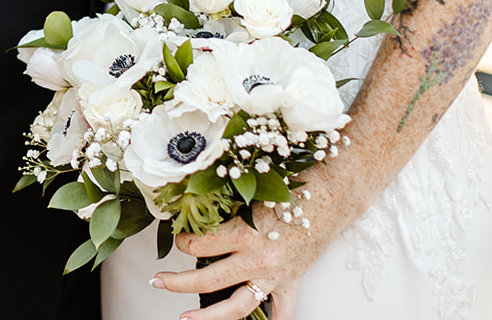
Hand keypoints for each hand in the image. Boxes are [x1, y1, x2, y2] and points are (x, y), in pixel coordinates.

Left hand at [151, 201, 328, 319]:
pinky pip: (281, 314)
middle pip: (207, 281)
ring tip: (184, 318)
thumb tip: (188, 200)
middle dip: (176, 282)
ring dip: (207, 315)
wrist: (333, 194)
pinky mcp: (291, 282)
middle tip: (157, 281)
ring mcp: (275, 276)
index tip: (178, 235)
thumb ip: (222, 202)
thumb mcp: (251, 189)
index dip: (181, 240)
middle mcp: (257, 260)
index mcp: (244, 234)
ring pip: (235, 307)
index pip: (197, 246)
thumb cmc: (293, 184)